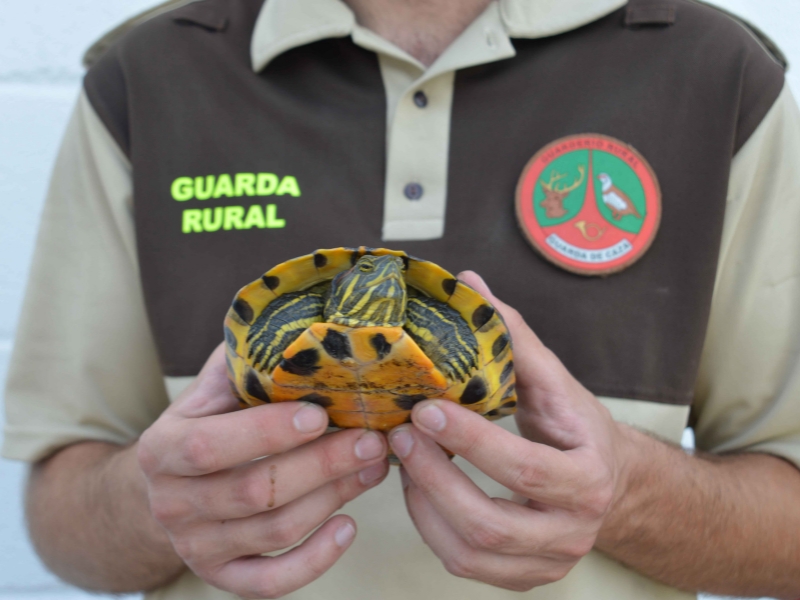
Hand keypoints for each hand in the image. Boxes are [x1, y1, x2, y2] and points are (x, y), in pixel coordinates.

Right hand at [137, 344, 389, 598]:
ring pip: (274, 531)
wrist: (166, 489)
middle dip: (322, 464)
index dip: (268, 431)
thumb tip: (300, 317)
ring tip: (374, 467)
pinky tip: (348, 528)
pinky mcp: (222, 576)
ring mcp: (196, 546)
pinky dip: (314, 561)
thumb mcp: (211, 387)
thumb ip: (245, 359)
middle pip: (256, 491)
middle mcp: (172, 504)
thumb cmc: (206, 425)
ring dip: (333, 498)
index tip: (321, 413)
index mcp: (163, 448)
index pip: (211, 445)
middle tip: (372, 440)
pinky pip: (270, 583)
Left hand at [388, 271, 633, 591]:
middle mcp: (572, 531)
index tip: (426, 406)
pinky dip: (429, 526)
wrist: (609, 483)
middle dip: (433, 478)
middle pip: (489, 523)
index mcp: (588, 479)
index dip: (470, 440)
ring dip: (423, 504)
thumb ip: (514, 336)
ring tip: (404, 458)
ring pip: (469, 552)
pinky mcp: (522, 576)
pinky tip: (418, 487)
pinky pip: (463, 563)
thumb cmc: (577, 429)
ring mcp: (546, 562)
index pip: (523, 467)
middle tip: (401, 435)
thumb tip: (469, 282)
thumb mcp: (555, 382)